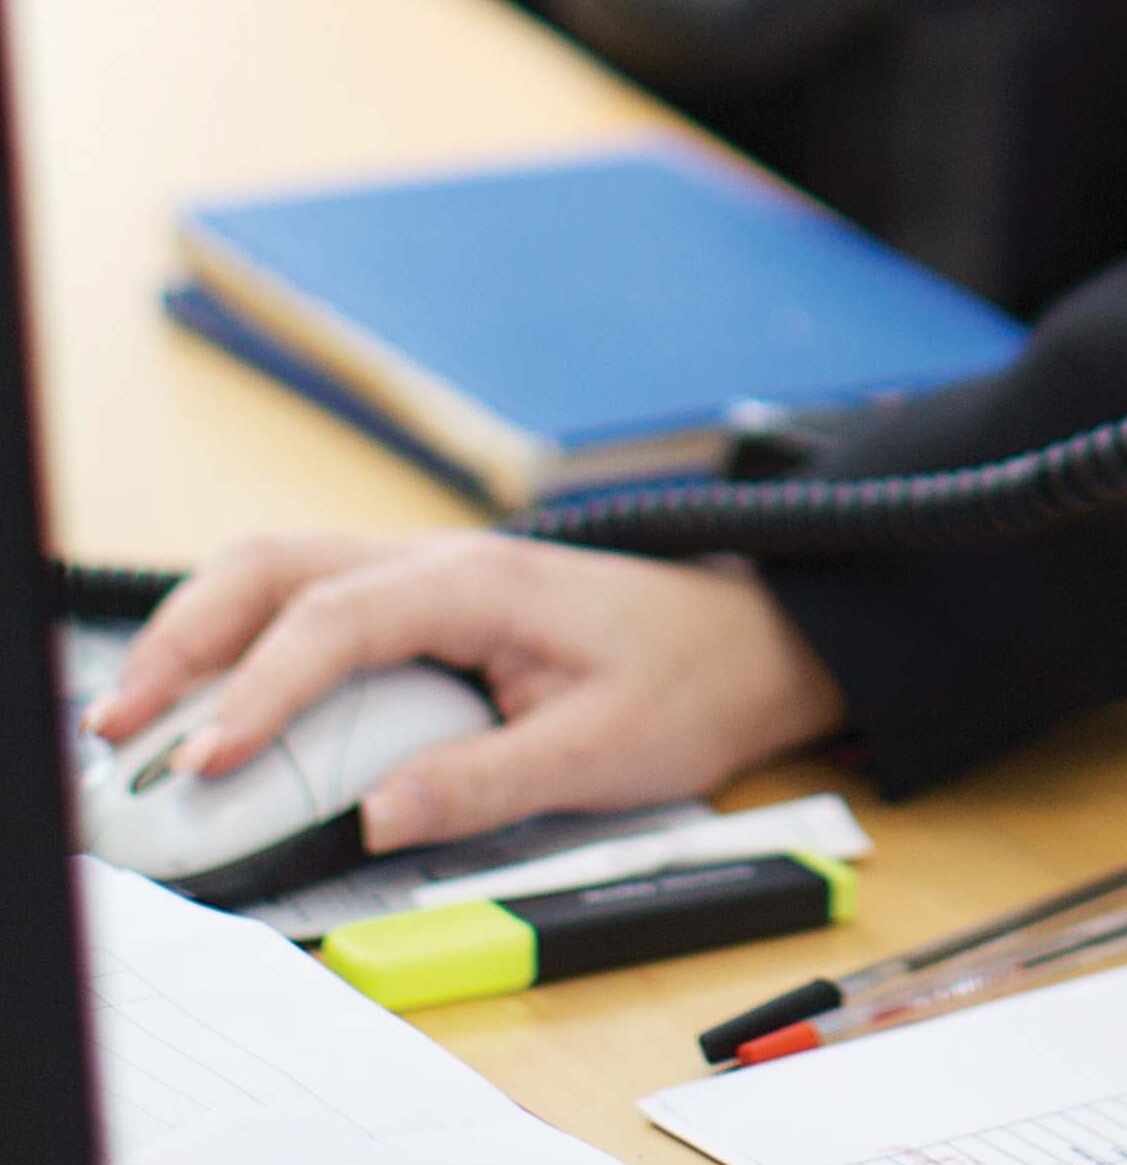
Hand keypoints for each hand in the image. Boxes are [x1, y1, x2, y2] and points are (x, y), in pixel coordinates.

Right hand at [84, 530, 848, 849]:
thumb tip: (377, 815)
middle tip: (123, 731)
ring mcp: (424, 578)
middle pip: (278, 570)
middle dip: (188, 640)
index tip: (209, 759)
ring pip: (279, 576)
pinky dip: (239, 646)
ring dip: (199, 638)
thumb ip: (488, 781)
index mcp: (483, 583)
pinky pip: (307, 609)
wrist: (750, 643)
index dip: (262, 688)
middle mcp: (440, 563)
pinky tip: (204, 705)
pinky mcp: (420, 608)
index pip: (339, 620)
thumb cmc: (686, 683)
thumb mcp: (602, 750)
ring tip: (136, 722)